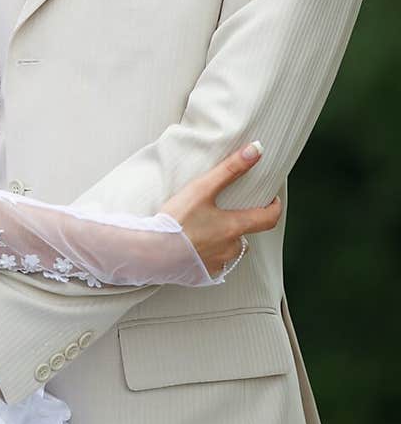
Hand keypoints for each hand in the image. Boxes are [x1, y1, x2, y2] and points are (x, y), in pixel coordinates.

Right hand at [162, 143, 280, 276]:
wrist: (150, 252)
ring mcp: (218, 263)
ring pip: (229, 248)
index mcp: (234, 227)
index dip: (274, 207)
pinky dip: (208, 251)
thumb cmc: (175, 221)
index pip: (268, 218)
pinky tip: (193, 243)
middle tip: (225, 210)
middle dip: (239, 222)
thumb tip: (256, 149)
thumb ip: (230, 169)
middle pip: (245, 233)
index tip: (271, 199)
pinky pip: (214, 261)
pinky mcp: (203, 273)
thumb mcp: (201, 189)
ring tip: (204, 226)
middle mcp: (231, 248)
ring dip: (223, 238)